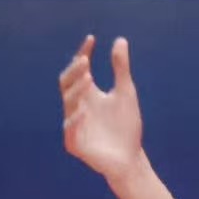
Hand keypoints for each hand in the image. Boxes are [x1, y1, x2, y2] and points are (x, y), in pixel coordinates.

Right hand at [60, 35, 143, 189]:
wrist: (131, 158)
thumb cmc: (126, 126)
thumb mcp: (125, 93)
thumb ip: (121, 68)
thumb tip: (120, 40)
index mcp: (88, 93)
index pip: (80, 70)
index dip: (83, 54)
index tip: (91, 40)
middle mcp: (77, 106)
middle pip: (67, 83)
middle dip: (74, 72)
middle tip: (85, 60)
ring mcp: (74, 125)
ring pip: (68, 103)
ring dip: (76, 90)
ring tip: (87, 78)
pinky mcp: (75, 144)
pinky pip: (70, 131)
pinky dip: (75, 120)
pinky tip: (83, 111)